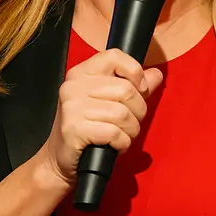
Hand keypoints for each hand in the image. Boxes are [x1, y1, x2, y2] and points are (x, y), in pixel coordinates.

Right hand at [38, 48, 163, 185]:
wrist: (60, 160)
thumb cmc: (87, 129)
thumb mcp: (109, 102)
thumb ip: (133, 86)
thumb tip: (155, 74)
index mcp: (82, 73)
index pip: (114, 56)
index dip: (134, 71)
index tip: (140, 89)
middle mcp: (74, 85)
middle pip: (126, 89)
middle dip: (138, 111)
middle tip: (131, 122)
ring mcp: (72, 107)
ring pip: (122, 113)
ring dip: (131, 130)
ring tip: (123, 135)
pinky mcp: (73, 128)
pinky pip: (113, 132)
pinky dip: (122, 142)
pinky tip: (116, 145)